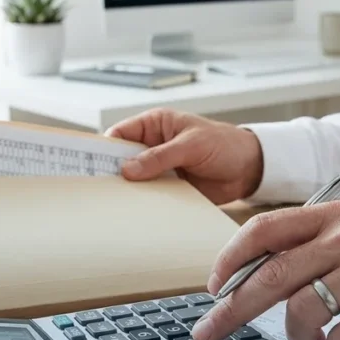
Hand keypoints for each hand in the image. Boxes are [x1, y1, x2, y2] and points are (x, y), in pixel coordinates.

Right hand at [105, 109, 263, 203]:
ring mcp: (159, 169)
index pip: (120, 134)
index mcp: (154, 125)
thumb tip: (128, 169)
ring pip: (134, 180)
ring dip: (127, 191)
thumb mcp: (192, 145)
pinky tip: (134, 214)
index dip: (103, 149)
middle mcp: (152, 146)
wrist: (250, 169)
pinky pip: (150, 197)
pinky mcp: (168, 189)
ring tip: (110, 205)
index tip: (89, 165)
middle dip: (110, 173)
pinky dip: (143, 204)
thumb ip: (161, 156)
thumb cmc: (225, 144)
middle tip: (96, 189)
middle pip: (122, 159)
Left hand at [191, 201, 339, 339]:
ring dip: (299, 336)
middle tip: (211, 331)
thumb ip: (308, 246)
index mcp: (333, 216)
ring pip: (303, 311)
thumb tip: (248, 277)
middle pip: (272, 276)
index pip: (265, 229)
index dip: (231, 258)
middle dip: (234, 308)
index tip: (213, 286)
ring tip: (316, 338)